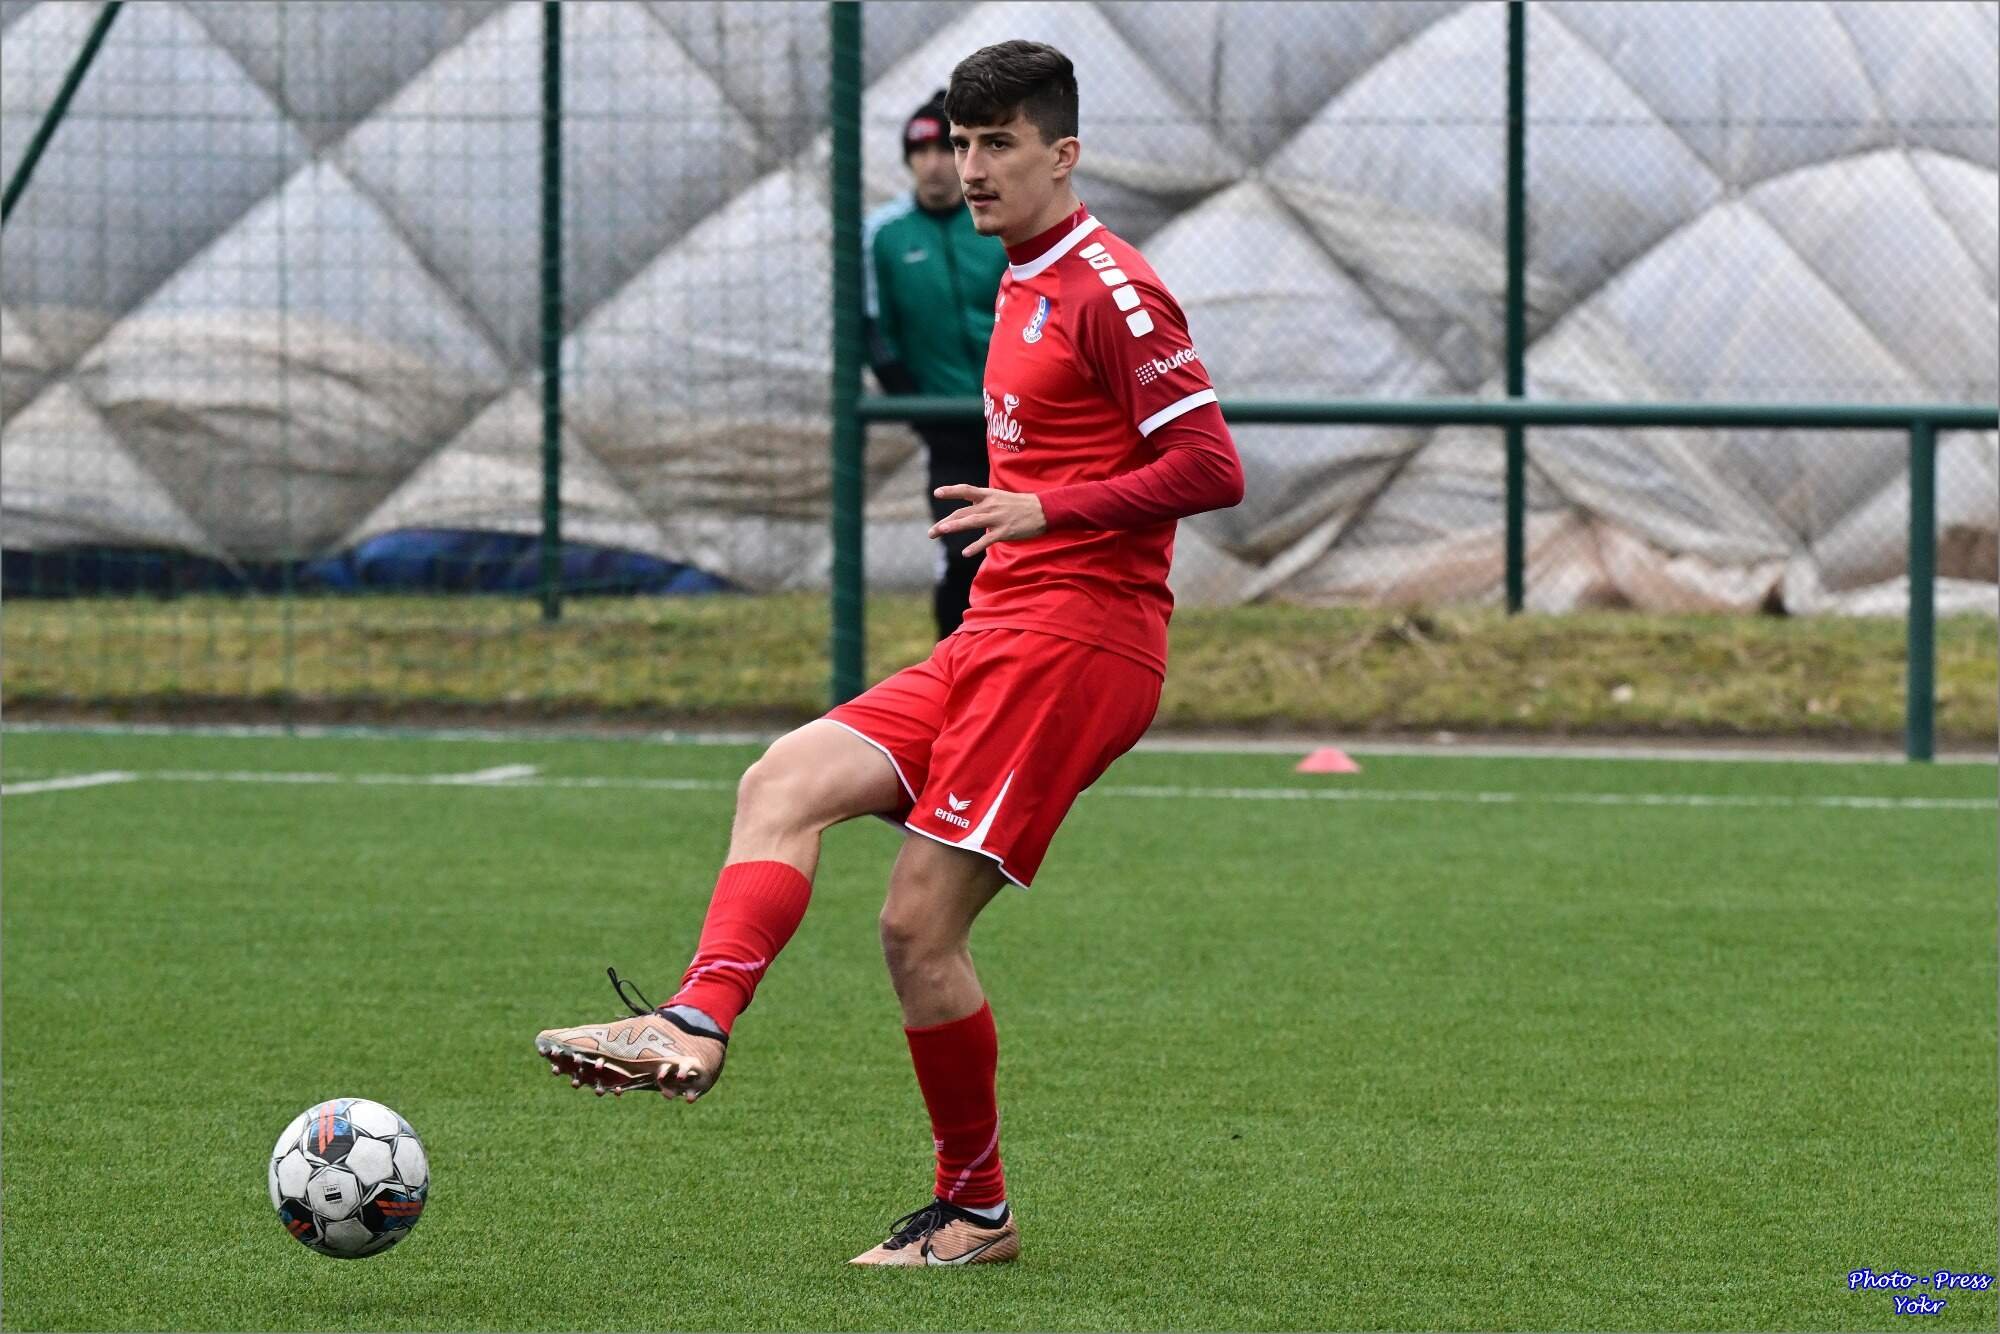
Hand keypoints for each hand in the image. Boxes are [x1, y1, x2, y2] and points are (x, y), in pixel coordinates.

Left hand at [929, 484, 1047, 557]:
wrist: (1043, 510)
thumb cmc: (1020, 505)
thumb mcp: (999, 498)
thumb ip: (982, 504)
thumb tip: (967, 510)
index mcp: (988, 495)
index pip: (966, 490)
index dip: (951, 491)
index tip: (936, 493)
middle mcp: (990, 505)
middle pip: (963, 513)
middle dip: (945, 522)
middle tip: (931, 532)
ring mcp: (997, 518)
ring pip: (972, 521)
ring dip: (955, 526)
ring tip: (941, 530)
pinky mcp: (1005, 531)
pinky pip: (987, 540)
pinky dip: (976, 546)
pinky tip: (965, 553)